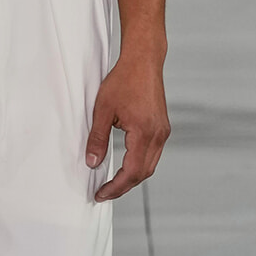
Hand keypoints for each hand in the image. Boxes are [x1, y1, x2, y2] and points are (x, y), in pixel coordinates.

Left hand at [85, 46, 169, 201]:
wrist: (143, 61)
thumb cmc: (124, 80)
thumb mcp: (102, 110)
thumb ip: (97, 139)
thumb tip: (92, 163)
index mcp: (144, 133)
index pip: (131, 172)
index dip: (115, 187)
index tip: (100, 194)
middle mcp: (158, 135)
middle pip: (142, 173)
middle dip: (123, 187)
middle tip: (104, 193)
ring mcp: (163, 132)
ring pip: (149, 165)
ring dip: (132, 177)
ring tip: (113, 183)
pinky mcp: (163, 128)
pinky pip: (153, 154)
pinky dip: (139, 164)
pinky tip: (125, 165)